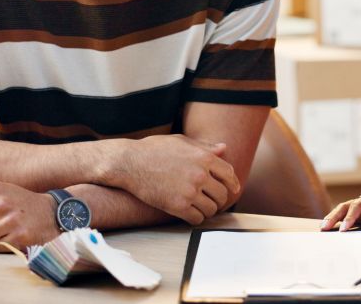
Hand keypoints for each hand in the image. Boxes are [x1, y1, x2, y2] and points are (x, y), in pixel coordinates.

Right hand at [117, 134, 238, 224]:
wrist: (129, 162)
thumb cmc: (153, 149)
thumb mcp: (181, 142)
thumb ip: (204, 146)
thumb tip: (224, 149)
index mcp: (204, 157)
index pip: (229, 175)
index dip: (232, 184)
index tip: (230, 191)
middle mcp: (200, 174)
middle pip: (222, 195)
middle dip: (218, 199)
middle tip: (211, 201)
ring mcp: (190, 191)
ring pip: (211, 209)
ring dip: (207, 210)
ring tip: (199, 208)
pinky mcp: (177, 206)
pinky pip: (197, 219)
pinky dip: (195, 218)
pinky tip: (189, 214)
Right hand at [320, 191, 360, 231]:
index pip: (360, 204)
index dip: (352, 215)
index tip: (346, 226)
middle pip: (347, 205)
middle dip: (335, 215)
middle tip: (326, 226)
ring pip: (344, 211)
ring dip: (333, 218)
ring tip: (323, 228)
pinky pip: (348, 220)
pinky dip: (339, 223)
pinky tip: (330, 231)